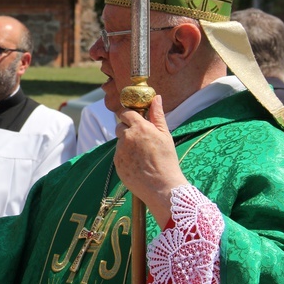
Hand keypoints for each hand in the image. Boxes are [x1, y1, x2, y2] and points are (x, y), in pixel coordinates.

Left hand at [114, 95, 187, 226]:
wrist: (162, 186)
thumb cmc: (167, 160)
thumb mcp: (165, 135)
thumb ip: (157, 115)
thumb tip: (156, 97)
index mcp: (139, 127)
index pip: (126, 113)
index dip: (130, 115)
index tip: (135, 119)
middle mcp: (127, 137)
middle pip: (120, 126)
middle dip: (128, 129)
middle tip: (141, 139)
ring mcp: (120, 150)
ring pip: (120, 141)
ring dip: (127, 144)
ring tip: (142, 154)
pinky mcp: (116, 163)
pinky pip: (119, 154)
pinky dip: (125, 156)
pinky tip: (138, 164)